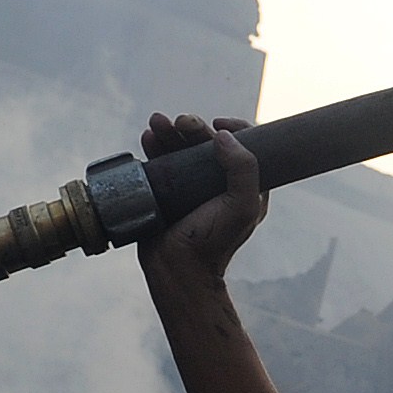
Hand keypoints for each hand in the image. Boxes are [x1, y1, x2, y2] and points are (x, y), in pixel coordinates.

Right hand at [137, 111, 263, 285]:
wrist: (177, 270)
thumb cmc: (213, 243)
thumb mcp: (241, 207)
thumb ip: (243, 170)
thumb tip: (224, 136)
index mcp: (244, 186)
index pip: (245, 147)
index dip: (234, 128)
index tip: (218, 124)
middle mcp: (217, 183)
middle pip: (207, 143)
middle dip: (193, 127)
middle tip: (180, 122)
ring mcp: (190, 186)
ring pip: (180, 148)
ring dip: (168, 131)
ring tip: (156, 123)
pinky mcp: (166, 191)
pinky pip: (160, 162)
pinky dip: (154, 146)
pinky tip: (147, 137)